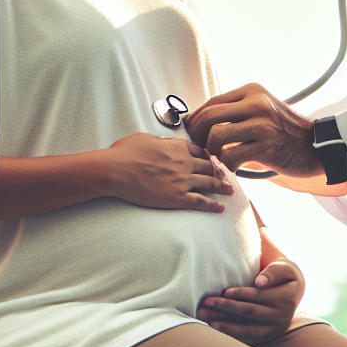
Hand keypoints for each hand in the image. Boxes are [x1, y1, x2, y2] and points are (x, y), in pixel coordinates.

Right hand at [103, 132, 233, 212]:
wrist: (116, 169)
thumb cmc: (125, 152)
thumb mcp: (145, 138)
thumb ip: (161, 140)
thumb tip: (168, 142)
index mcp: (176, 146)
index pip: (199, 150)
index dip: (208, 156)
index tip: (212, 160)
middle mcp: (184, 162)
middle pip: (208, 166)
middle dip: (218, 171)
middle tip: (225, 176)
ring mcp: (182, 180)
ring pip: (209, 183)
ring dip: (222, 187)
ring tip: (229, 191)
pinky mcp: (177, 197)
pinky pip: (200, 202)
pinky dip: (212, 205)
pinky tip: (220, 208)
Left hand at [185, 83, 322, 176]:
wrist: (318, 146)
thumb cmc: (284, 131)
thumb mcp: (262, 109)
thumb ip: (237, 111)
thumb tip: (200, 119)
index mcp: (252, 92)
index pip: (213, 102)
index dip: (196, 118)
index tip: (189, 130)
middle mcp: (256, 104)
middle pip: (210, 117)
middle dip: (197, 134)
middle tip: (198, 147)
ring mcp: (262, 125)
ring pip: (217, 136)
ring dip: (211, 151)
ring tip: (216, 158)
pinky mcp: (266, 147)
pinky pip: (232, 156)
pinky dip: (226, 165)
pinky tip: (231, 167)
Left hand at [196, 259, 304, 343]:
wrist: (293, 291)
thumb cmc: (284, 274)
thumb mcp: (284, 268)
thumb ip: (273, 272)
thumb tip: (259, 282)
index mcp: (286, 298)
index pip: (259, 296)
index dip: (242, 293)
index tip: (225, 291)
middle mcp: (282, 317)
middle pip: (250, 312)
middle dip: (227, 308)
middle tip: (206, 302)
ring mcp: (275, 329)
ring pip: (248, 329)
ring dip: (227, 325)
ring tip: (207, 320)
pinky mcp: (268, 336)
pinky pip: (249, 338)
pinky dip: (233, 335)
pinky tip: (217, 330)